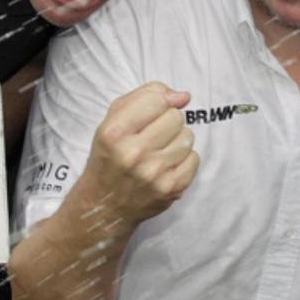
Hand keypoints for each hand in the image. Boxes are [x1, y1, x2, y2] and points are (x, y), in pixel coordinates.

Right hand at [84, 82, 199, 224]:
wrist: (105, 204)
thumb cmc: (110, 157)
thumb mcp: (112, 121)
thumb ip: (145, 98)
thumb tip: (183, 96)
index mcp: (114, 133)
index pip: (157, 99)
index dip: (159, 102)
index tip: (154, 112)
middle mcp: (133, 153)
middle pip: (175, 117)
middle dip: (167, 123)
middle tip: (153, 136)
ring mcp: (153, 173)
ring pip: (187, 137)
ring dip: (176, 141)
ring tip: (159, 152)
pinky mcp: (170, 189)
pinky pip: (194, 158)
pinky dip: (184, 160)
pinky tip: (167, 166)